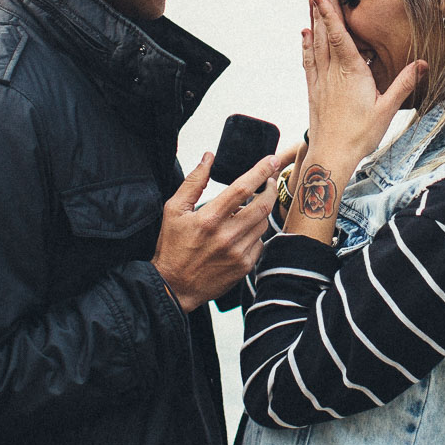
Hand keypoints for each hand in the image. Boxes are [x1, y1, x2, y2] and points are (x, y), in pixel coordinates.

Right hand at [151, 149, 293, 311]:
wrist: (174, 286)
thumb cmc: (173, 246)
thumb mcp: (174, 210)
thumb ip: (193, 182)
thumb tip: (209, 157)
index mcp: (209, 218)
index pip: (243, 188)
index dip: (261, 171)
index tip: (272, 160)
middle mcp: (227, 236)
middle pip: (263, 206)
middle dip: (271, 189)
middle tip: (269, 181)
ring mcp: (238, 253)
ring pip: (263, 224)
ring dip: (261, 211)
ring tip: (248, 209)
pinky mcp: (244, 267)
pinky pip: (260, 243)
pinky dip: (255, 233)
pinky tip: (242, 232)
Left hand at [302, 0, 425, 166]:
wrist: (331, 155)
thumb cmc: (360, 135)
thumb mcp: (387, 110)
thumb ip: (403, 84)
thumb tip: (422, 63)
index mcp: (351, 73)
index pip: (339, 36)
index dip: (330, 13)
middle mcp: (332, 72)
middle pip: (325, 33)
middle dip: (321, 8)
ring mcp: (321, 80)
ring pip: (315, 43)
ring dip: (313, 20)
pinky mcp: (314, 89)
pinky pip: (309, 60)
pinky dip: (307, 43)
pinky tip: (305, 32)